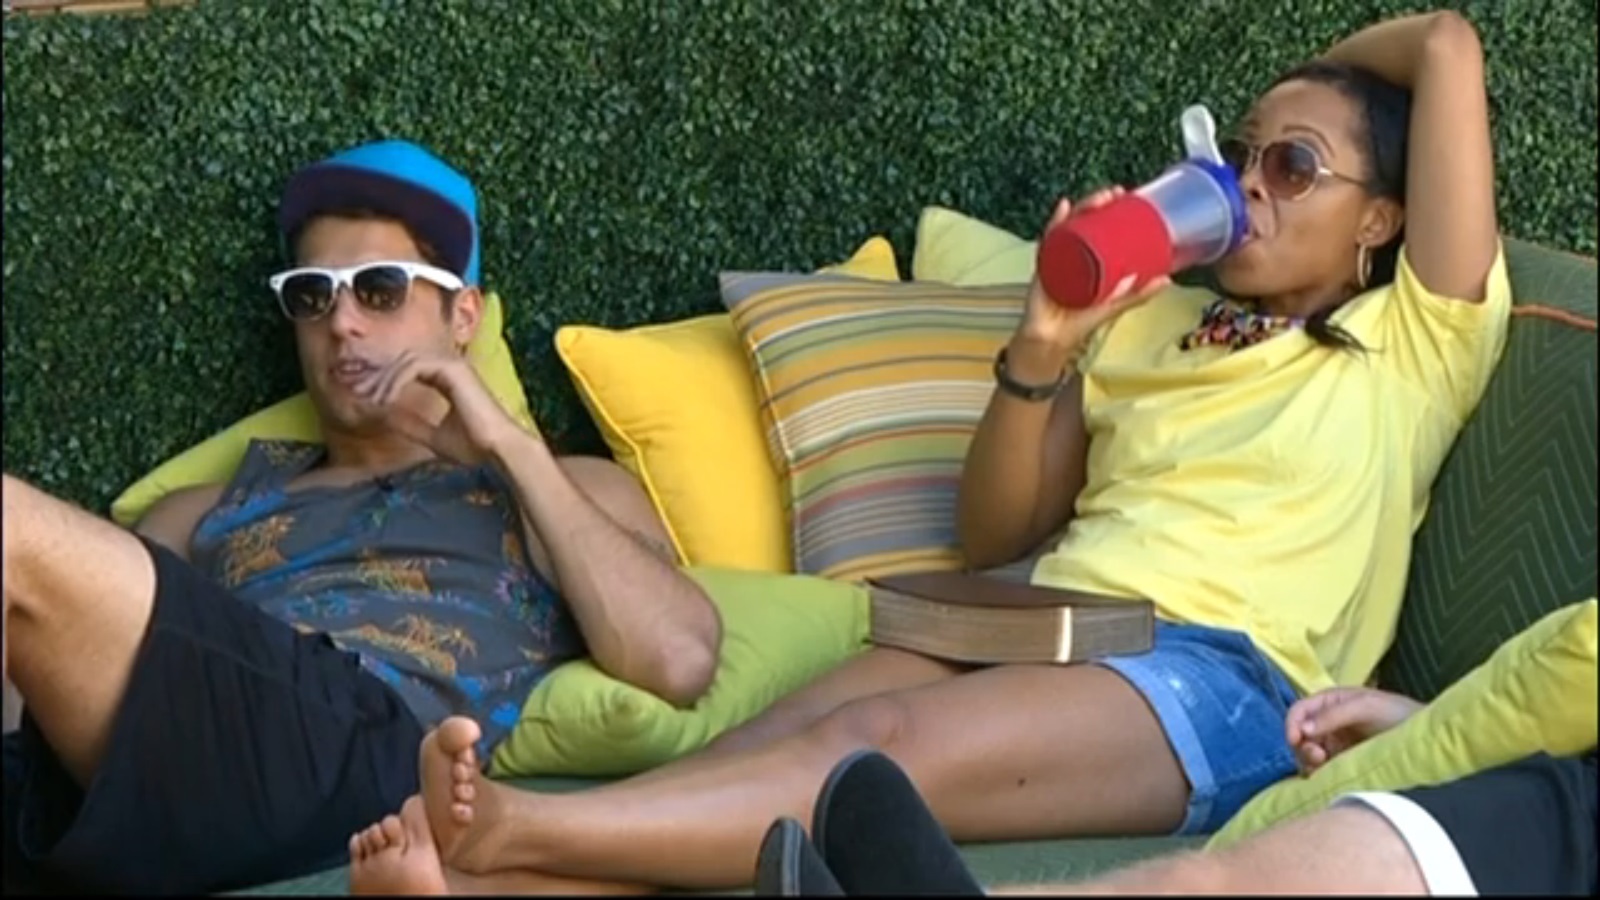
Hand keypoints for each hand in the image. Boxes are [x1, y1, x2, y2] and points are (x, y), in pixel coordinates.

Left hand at [355, 350, 525, 466]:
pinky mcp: (452, 368)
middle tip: (357, 391)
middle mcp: (450, 367)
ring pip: (406, 361)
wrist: (497, 450)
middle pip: (403, 360)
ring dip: (384, 379)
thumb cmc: (474, 446)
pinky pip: (414, 367)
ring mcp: (453, 364)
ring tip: (370, 399)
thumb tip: (385, 419)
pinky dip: (396, 381)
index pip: (408, 369)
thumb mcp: (431, 436)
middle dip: (378, 375)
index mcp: (448, 379)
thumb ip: (410, 425)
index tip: (365, 396)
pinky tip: (386, 400)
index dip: (385, 380)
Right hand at [1020, 188, 1172, 348]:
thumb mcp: (1115, 305)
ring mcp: (1058, 256)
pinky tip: (1063, 207)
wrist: (1052, 339)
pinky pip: (1049, 239)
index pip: (1098, 225)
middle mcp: (1073, 252)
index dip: (1110, 208)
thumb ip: (1138, 294)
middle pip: (1083, 219)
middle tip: (1115, 194)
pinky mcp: (1045, 265)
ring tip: (1098, 200)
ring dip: (1082, 207)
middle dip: (1098, 202)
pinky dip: (1056, 223)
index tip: (1125, 195)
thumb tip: (1168, 279)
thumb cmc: (1079, 322)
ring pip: (1069, 224)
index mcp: (1090, 257)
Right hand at [1285, 686, 1423, 774]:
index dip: (1292, 724)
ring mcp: (1336, 745)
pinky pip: (1321, 770)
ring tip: (1325, 766)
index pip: (1299, 711)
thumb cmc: (1399, 714)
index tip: (1296, 740)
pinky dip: (1319, 774)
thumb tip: (1303, 730)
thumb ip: (1334, 715)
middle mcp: (1328, 723)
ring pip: (1307, 755)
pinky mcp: (1344, 764)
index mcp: (1330, 702)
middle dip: (1302, 746)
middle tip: (1318, 757)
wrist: (1429, 740)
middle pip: (1299, 735)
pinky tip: (1329, 776)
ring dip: (1309, 761)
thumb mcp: (1366, 707)